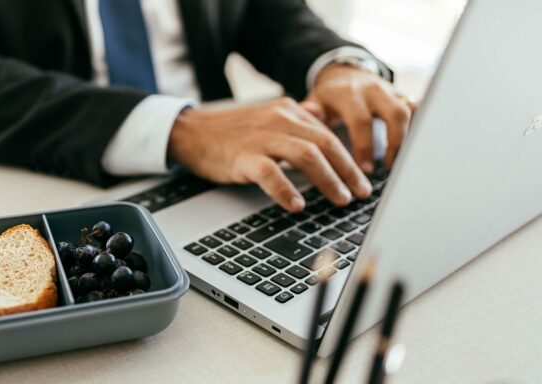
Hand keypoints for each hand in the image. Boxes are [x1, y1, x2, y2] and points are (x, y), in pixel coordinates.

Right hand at [167, 98, 371, 211]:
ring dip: (328, 179)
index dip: (350, 159)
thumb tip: (320, 117)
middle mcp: (279, 119)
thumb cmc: (229, 131)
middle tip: (361, 193)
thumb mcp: (266, 118)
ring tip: (340, 199)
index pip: (328, 134)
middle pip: (325, 143)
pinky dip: (287, 189)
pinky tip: (298, 205)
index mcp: (288, 111)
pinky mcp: (242, 156)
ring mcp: (261, 137)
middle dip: (348, 170)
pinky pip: (270, 173)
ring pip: (306, 155)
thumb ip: (294, 120)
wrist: (191, 132)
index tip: (362, 180)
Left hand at [302, 65, 414, 171]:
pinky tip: (412, 149)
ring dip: (408, 139)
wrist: (344, 75)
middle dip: (395, 144)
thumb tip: (311, 112)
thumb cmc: (328, 97)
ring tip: (400, 163)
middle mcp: (373, 89)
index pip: (362, 120)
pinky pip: (418, 109)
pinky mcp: (402, 95)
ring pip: (410, 112)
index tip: (364, 169)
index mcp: (349, 93)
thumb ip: (311, 110)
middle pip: (395, 114)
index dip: (365, 146)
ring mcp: (390, 91)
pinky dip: (418, 128)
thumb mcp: (314, 101)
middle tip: (389, 168)